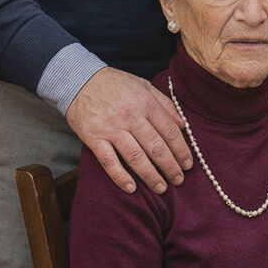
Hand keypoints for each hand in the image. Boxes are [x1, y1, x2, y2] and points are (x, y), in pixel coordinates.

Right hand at [66, 67, 192, 193]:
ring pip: (136, 157)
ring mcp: (112, 128)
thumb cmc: (114, 84)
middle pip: (156, 147)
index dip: (181, 150)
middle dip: (170, 167)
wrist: (78, 79)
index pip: (170, 131)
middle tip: (179, 180)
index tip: (188, 164)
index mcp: (145, 103)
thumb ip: (164, 104)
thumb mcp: (143, 86)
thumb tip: (183, 125)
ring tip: (161, 188)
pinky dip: (120, 176)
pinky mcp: (94, 137)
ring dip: (151, 176)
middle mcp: (131, 116)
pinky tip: (131, 188)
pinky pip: (109, 161)